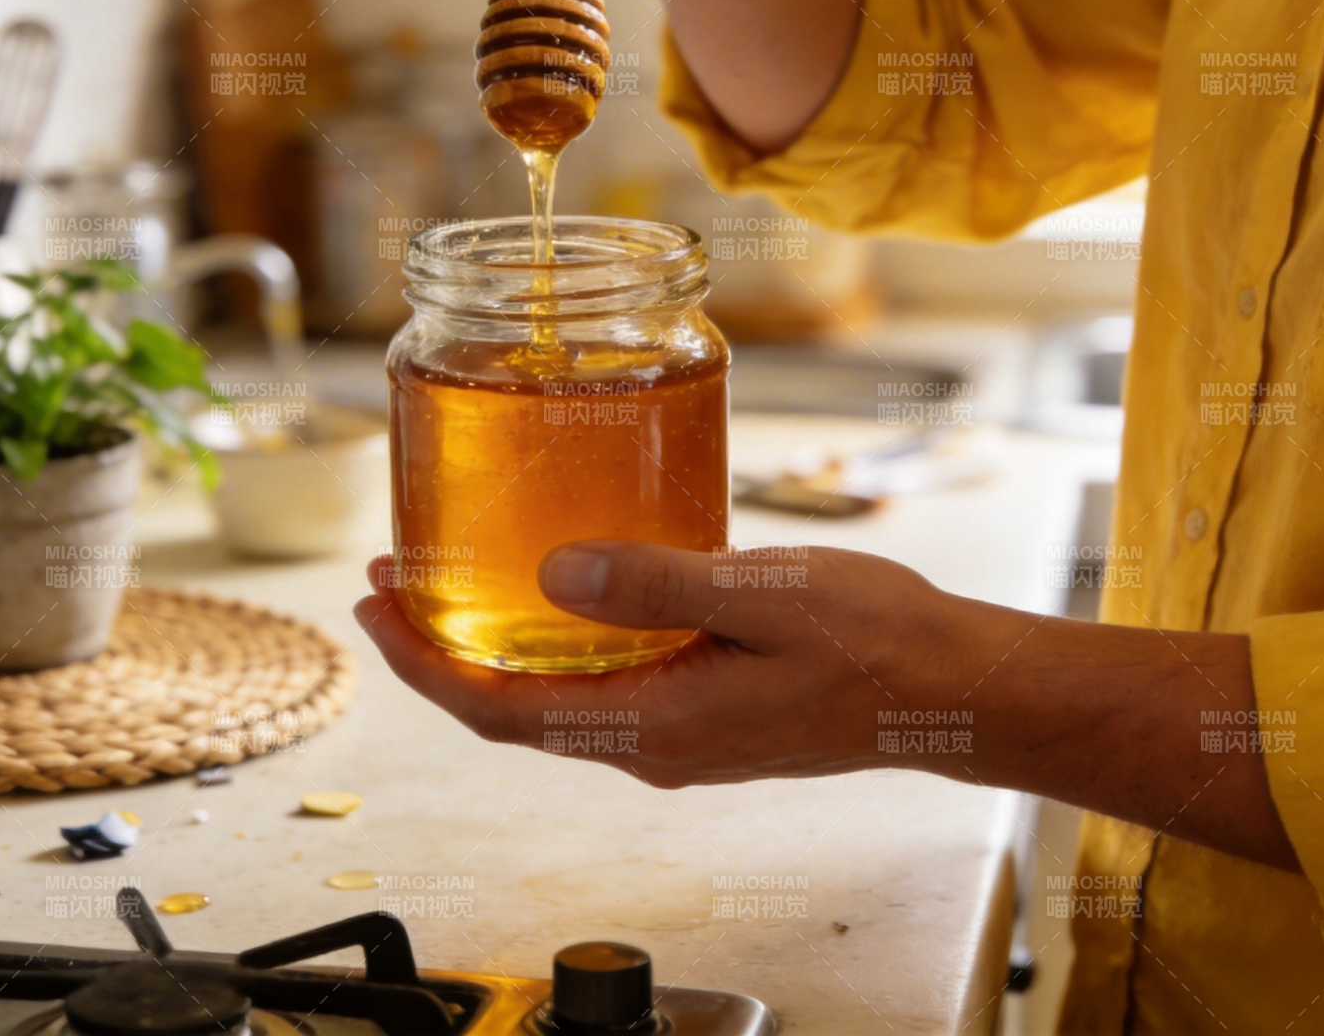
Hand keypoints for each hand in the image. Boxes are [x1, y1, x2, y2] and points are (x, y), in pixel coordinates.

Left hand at [355, 542, 955, 786]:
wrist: (949, 689)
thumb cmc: (873, 641)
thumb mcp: (760, 594)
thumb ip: (653, 586)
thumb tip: (552, 577)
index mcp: (657, 727)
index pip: (501, 712)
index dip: (425, 664)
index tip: (375, 607)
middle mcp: (653, 745)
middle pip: (511, 711)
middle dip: (440, 652)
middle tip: (393, 583)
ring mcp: (676, 736)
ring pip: (551, 703)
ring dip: (490, 648)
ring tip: (452, 584)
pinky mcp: (699, 714)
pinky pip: (597, 691)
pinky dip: (550, 650)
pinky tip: (552, 597)